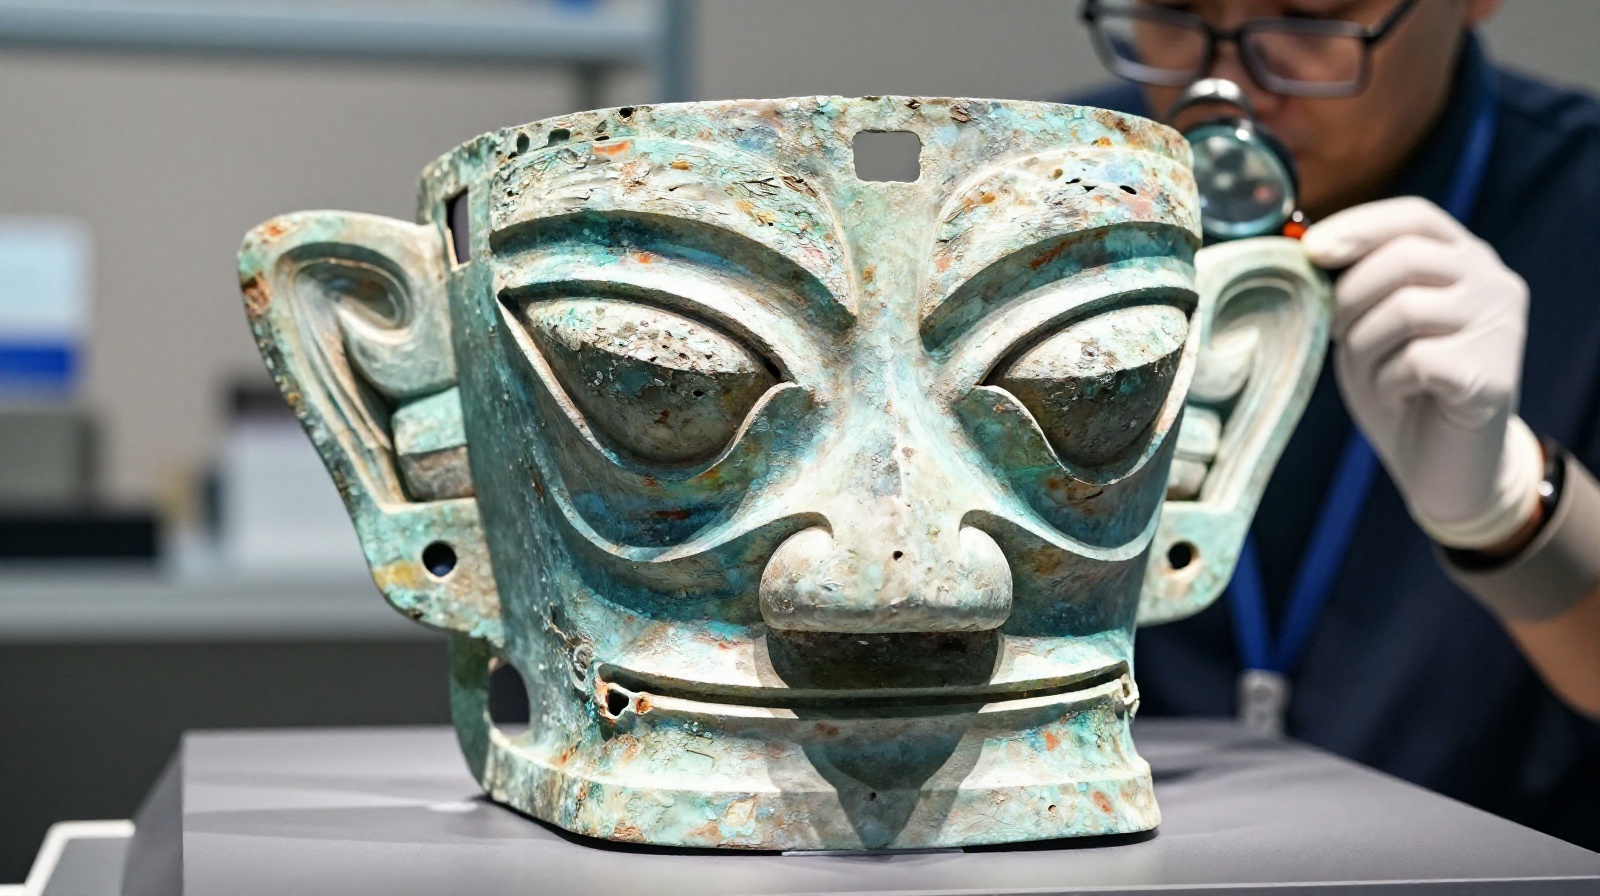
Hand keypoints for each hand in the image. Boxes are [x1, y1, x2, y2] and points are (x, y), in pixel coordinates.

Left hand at [1302, 196, 1542, 550]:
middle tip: (1335, 334)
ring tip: (1373, 372)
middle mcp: (1493, 283)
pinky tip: (1398, 397)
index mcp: (1464, 261)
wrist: (1447, 468)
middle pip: (1406, 257)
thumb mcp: (1368, 326)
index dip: (1359, 225)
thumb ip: (1354, 286)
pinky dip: (1389, 382)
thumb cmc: (1400, 389)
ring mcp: (1501, 327)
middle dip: (1349, 296)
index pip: (1415, 216)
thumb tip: (1306, 249)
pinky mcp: (1493, 375)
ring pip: (1407, 307)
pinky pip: (1418, 360)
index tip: (1311, 250)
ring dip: (1366, 345)